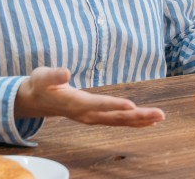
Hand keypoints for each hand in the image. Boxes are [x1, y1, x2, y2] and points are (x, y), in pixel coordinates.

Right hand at [14, 66, 164, 126]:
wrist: (35, 100)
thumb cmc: (40, 85)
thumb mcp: (42, 76)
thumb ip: (53, 75)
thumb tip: (65, 72)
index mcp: (74, 103)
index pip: (97, 104)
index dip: (114, 105)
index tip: (131, 105)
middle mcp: (85, 114)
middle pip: (114, 117)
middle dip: (138, 116)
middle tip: (159, 114)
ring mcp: (91, 118)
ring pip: (119, 121)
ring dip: (140, 120)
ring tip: (160, 117)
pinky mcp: (95, 117)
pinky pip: (117, 121)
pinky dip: (133, 122)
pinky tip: (147, 121)